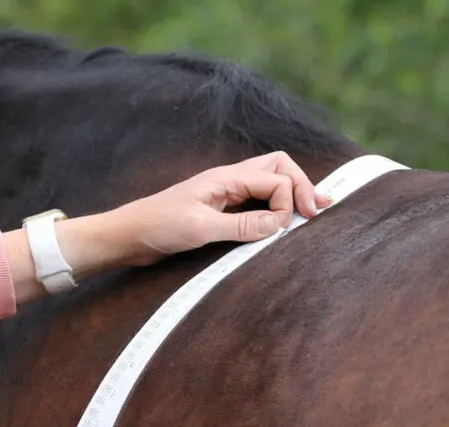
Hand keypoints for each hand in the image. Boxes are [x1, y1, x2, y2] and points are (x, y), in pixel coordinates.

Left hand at [3, 151, 330, 303]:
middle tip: (321, 210)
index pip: (275, 175)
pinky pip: (255, 203)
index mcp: (225, 178)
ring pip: (269, 185)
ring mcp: (225, 196)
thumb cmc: (157, 226)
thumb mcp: (201, 228)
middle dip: (302, 186)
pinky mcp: (219, 212)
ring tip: (314, 212)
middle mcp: (229, 182)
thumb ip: (241, 226)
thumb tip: (279, 224)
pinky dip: (275, 209)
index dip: (289, 198)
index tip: (286, 225)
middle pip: (278, 169)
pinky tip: (283, 222)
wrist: (128, 235)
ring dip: (291, 196)